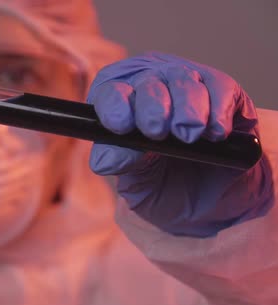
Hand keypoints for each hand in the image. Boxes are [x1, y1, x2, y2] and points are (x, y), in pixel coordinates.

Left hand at [87, 52, 273, 236]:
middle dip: (152, 107)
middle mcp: (150, 84)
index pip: (110, 93)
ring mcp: (187, 83)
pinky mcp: (222, 90)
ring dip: (186, 109)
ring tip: (188, 136)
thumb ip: (120, 164)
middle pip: (148, 83)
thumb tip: (105, 160)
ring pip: (184, 81)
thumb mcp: (135, 179)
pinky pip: (219, 88)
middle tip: (156, 131)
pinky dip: (217, 110)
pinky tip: (214, 133)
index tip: (120, 126)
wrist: (209, 198)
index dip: (114, 105)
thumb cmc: (162, 181)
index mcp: (119, 103)